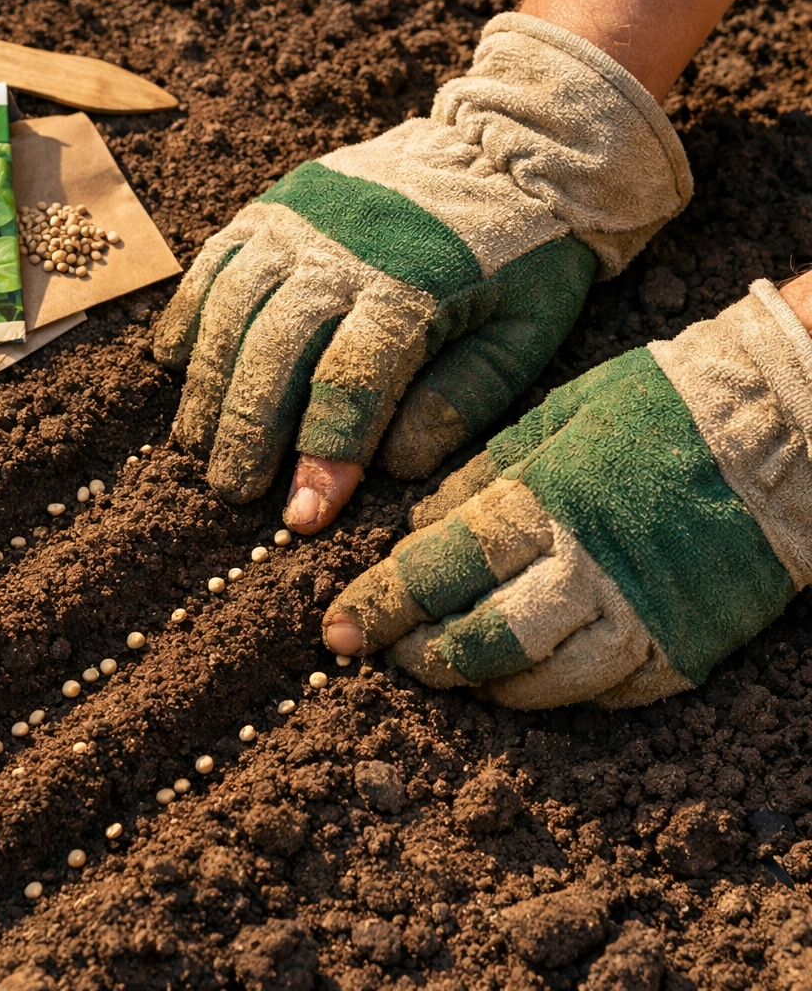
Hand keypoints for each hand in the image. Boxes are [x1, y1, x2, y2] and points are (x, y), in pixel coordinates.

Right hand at [154, 13, 691, 529]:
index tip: (303, 518)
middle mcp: (343, 251)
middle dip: (246, 429)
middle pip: (275, 349)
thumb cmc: (522, 259)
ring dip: (207, 383)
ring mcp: (300, 222)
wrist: (505, 149)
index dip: (323, 456)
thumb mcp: (524, 334)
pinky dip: (188, 314)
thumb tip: (391, 466)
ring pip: (231, 309)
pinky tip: (175, 364)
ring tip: (195, 444)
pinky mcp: (275, 206)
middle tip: (232, 490)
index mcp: (413, 288)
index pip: (352, 382)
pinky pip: (214, 263)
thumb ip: (464, 399)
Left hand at [324, 279, 811, 708]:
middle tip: (384, 656)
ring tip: (446, 671)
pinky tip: (525, 681)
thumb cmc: (660, 407)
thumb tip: (418, 529)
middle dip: (418, 655)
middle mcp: (584, 569)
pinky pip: (605, 694)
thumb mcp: (555, 416)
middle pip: (478, 638)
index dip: (378, 606)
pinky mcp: (684, 648)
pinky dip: (554, 693)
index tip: (336, 630)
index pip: (437, 570)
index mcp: (544, 501)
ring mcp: (638, 617)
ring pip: (537, 681)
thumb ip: (481, 477)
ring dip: (480, 684)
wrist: (786, 429)